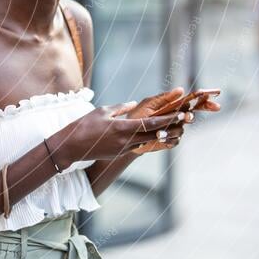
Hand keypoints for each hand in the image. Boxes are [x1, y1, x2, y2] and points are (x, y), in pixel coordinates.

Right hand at [48, 101, 188, 164]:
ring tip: (176, 127)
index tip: (181, 112)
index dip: (168, 118)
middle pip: (156, 134)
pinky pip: (140, 145)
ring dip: (163, 134)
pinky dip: (150, 139)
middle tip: (187, 119)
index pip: (152, 124)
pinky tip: (157, 135)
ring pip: (150, 141)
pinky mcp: (120, 153)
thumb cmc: (84, 126)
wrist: (71, 147)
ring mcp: (124, 149)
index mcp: (123, 129)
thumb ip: (121, 108)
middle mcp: (127, 141)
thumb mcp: (102, 111)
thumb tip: (134, 104)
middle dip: (173, 126)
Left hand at [124, 86, 221, 153]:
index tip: (216, 94)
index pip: (193, 100)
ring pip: (182, 129)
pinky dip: (166, 138)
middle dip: (193, 115)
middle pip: (193, 114)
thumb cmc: (138, 116)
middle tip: (187, 117)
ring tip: (157, 131)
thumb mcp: (149, 104)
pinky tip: (158, 137)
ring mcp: (176, 129)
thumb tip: (181, 89)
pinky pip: (175, 140)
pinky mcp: (172, 140)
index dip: (205, 98)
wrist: (128, 135)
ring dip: (170, 129)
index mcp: (173, 105)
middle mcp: (177, 117)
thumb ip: (165, 98)